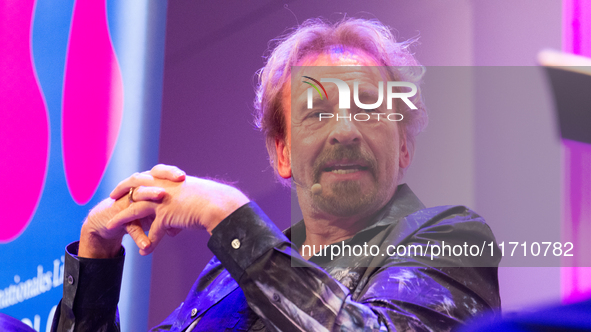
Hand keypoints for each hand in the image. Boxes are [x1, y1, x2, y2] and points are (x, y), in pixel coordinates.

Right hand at [79, 164, 185, 257]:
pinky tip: (146, 246)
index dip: (171, 172)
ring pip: (137, 197)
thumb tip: (187, 223)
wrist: (110, 221)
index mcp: (148, 184)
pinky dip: (139, 237)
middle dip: (161, 181)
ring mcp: (127, 202)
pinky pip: (131, 226)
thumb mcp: (157, 211)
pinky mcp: (120, 217)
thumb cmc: (140, 211)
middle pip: (148, 180)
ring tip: (161, 198)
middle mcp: (137, 189)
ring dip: (149, 197)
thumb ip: (173, 215)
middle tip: (173, 184)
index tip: (184, 176)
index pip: (160, 172)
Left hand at [108, 171, 249, 255]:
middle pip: (135, 184)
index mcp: (171, 179)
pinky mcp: (165, 215)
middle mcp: (164, 186)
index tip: (130, 182)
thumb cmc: (215, 200)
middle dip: (122, 189)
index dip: (138, 179)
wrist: (219, 205)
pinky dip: (146, 240)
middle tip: (113, 195)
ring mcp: (163, 200)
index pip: (149, 174)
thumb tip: (189, 203)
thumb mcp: (199, 194)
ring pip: (135, 207)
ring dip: (121, 217)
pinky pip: (150, 229)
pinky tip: (142, 251)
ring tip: (110, 225)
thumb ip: (188, 198)